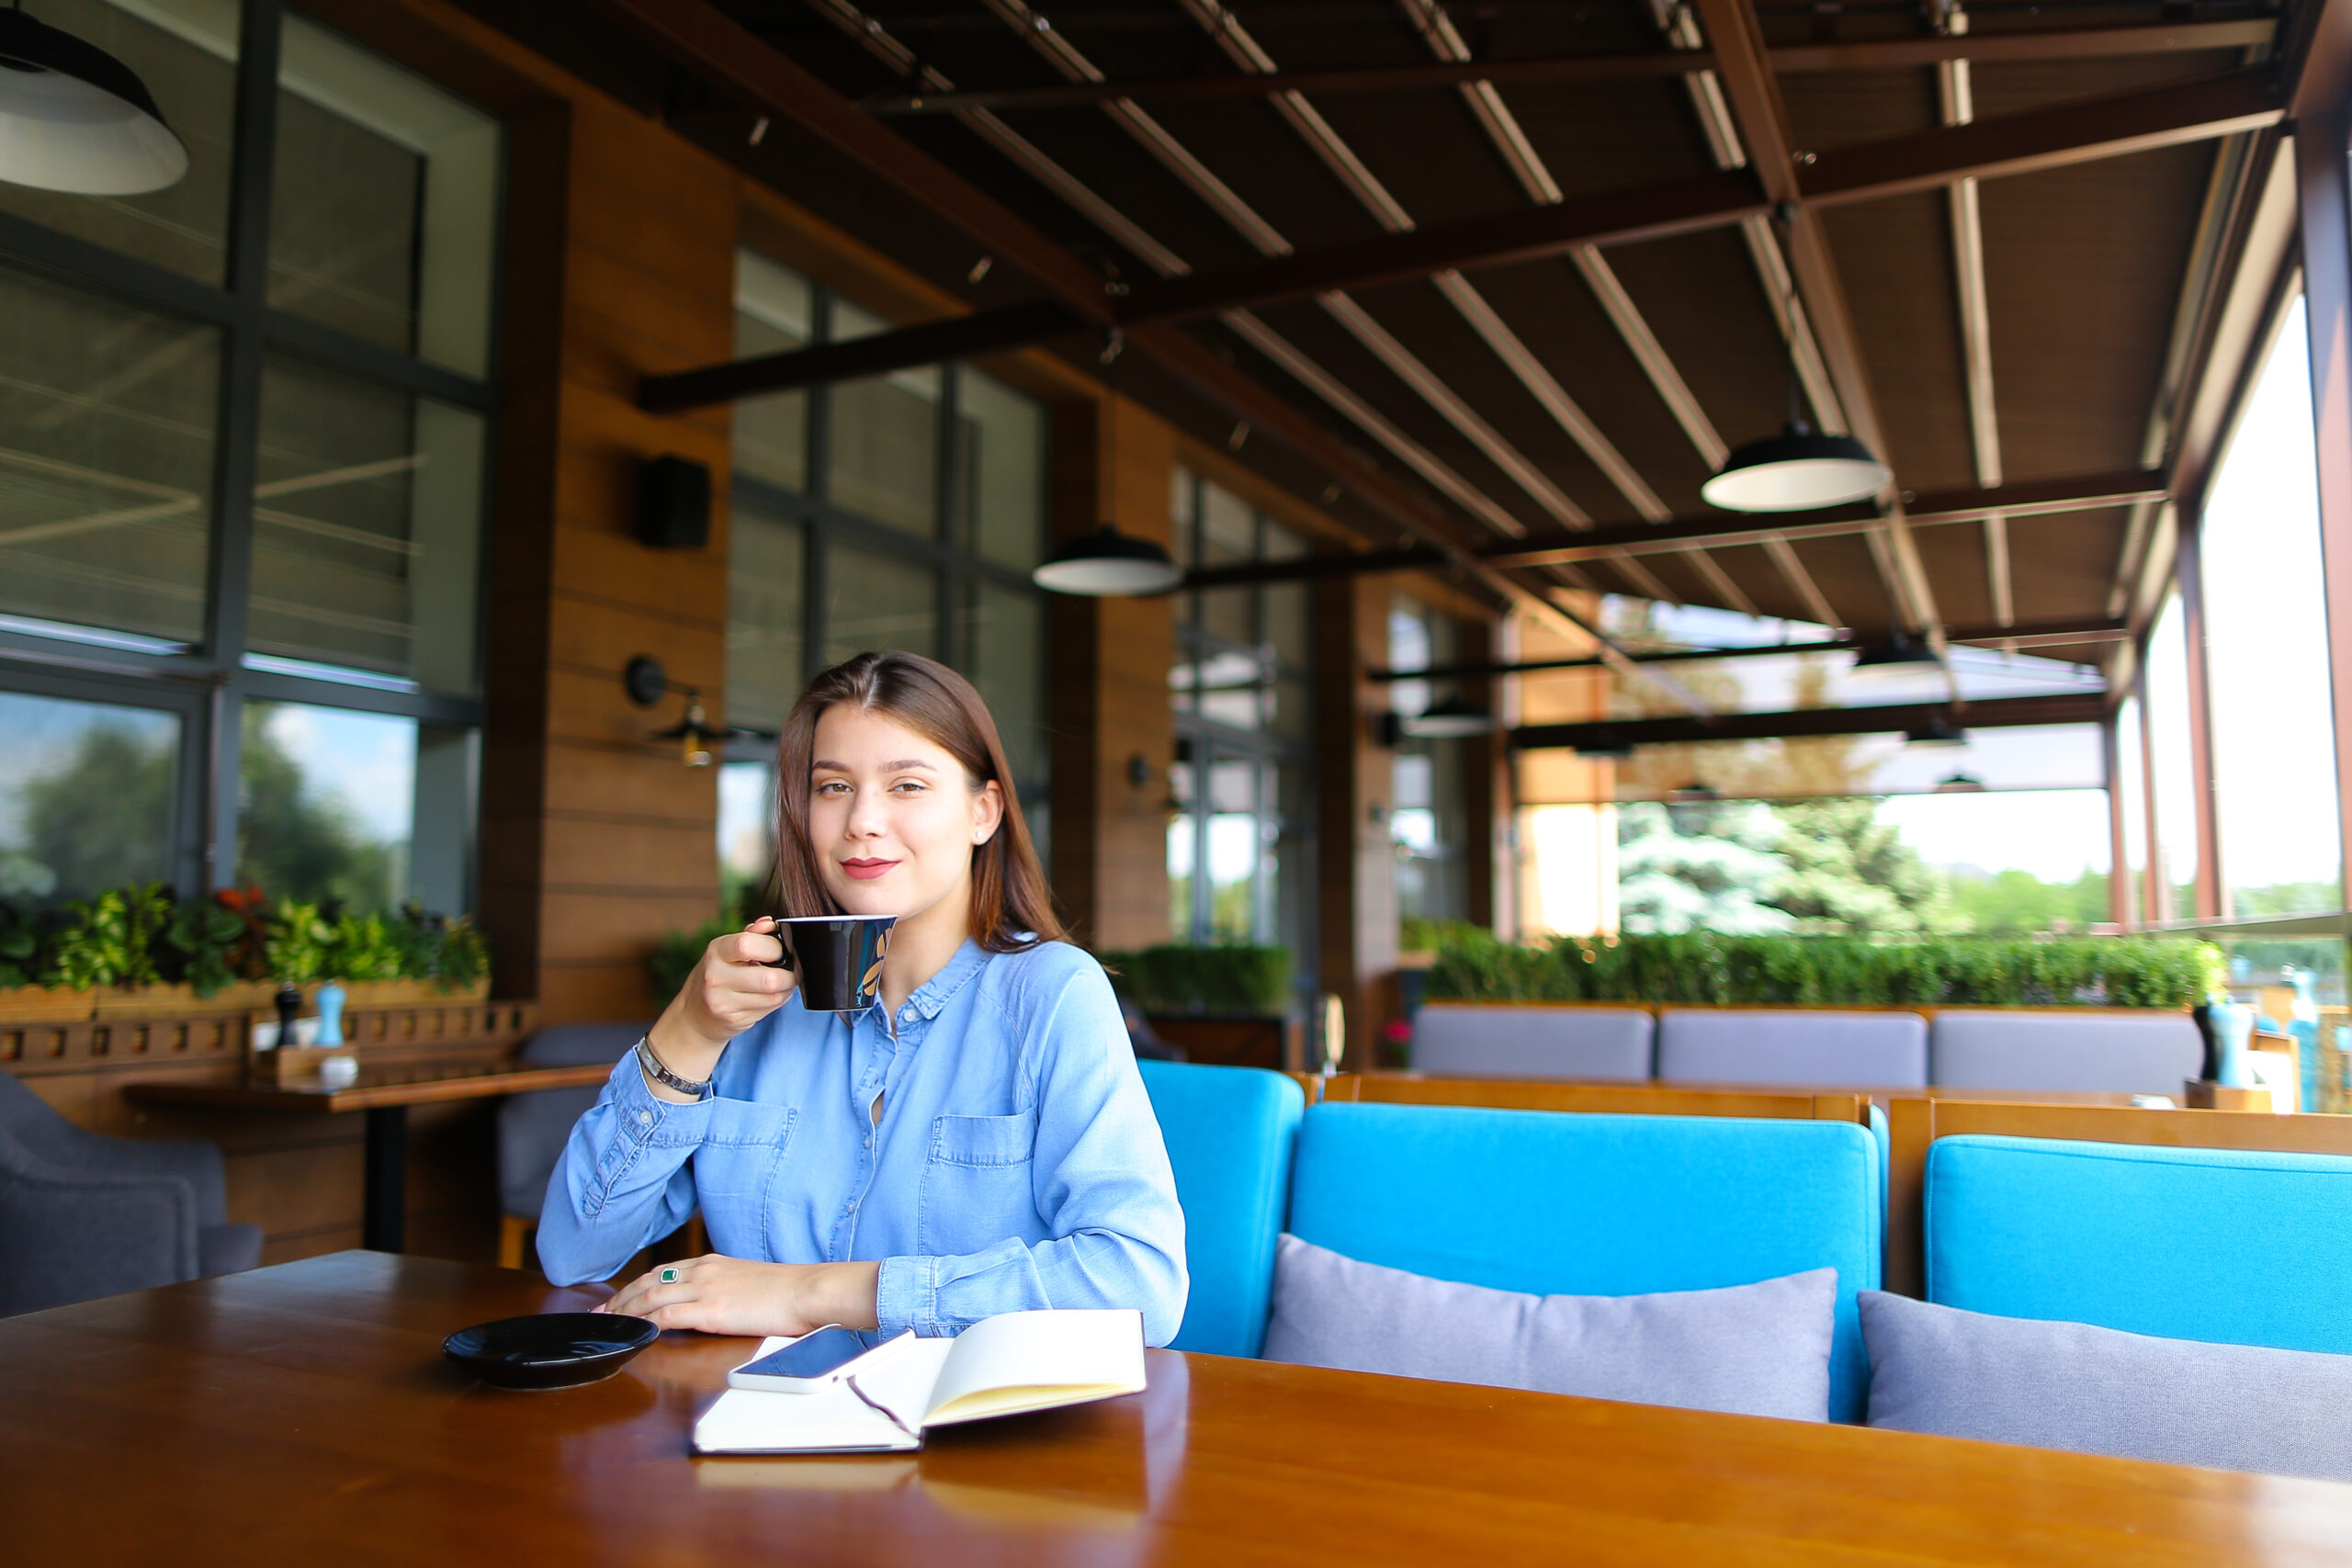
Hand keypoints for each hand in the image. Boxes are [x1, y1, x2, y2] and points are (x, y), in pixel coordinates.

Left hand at [594, 1254, 880, 1336]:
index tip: (618, 1299)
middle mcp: (702, 1270)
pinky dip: (646, 1322)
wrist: (808, 1290)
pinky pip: (667, 1315)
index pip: (662, 1271)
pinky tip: (635, 1332)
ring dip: (626, 1311)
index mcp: (712, 1263)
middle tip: (600, 1314)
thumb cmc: (788, 1291)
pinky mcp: (710, 1309)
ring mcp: (704, 1288)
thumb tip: (715, 1304)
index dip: (636, 1286)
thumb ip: (725, 1288)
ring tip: (609, 1324)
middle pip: (649, 1281)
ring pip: (651, 1296)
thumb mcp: (749, 1282)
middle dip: (621, 1298)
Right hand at [642, 918, 795, 1098]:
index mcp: (716, 951)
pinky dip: (778, 1000)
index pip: (747, 944)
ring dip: (786, 989)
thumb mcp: (727, 950)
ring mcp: (723, 1002)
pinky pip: (769, 1009)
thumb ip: (751, 934)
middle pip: (768, 979)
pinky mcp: (734, 1020)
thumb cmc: (718, 974)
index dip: (773, 947)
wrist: (694, 1014)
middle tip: (791, 970)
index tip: (780, 950)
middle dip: (789, 975)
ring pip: (774, 996)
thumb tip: (770, 923)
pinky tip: (771, 995)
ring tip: (782, 982)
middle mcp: (716, 977)